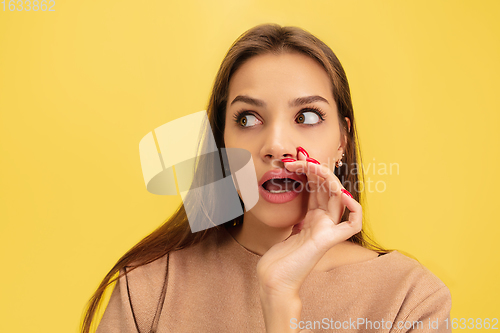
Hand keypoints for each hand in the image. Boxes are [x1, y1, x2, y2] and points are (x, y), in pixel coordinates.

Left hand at [257, 147, 361, 331]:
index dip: (309, 171)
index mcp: (313, 218)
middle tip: (296, 159)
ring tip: (310, 165)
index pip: (318, 188)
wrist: (274, 280)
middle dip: (314, 168)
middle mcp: (323, 222)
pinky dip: (355, 209)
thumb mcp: (284, 227)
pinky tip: (343, 195)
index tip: (293, 161)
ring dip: (327, 177)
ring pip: (339, 197)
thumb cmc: (278, 259)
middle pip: (328, 188)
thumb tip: (290, 194)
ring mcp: (327, 230)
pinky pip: (353, 224)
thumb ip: (294, 212)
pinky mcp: (328, 240)